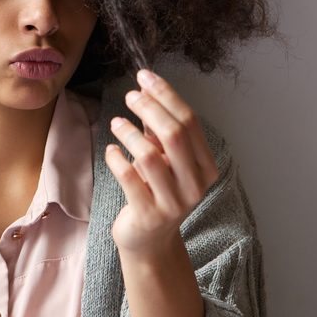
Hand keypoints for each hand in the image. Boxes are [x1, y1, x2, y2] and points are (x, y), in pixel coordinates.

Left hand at [105, 69, 220, 254]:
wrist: (149, 239)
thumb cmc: (156, 190)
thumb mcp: (163, 158)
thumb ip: (159, 128)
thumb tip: (147, 87)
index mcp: (206, 166)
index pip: (190, 121)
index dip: (166, 95)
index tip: (144, 76)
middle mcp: (195, 185)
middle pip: (174, 135)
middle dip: (149, 109)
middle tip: (129, 96)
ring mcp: (173, 202)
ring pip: (149, 156)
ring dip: (129, 133)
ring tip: (116, 123)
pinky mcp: (148, 215)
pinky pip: (129, 178)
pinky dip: (116, 159)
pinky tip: (110, 150)